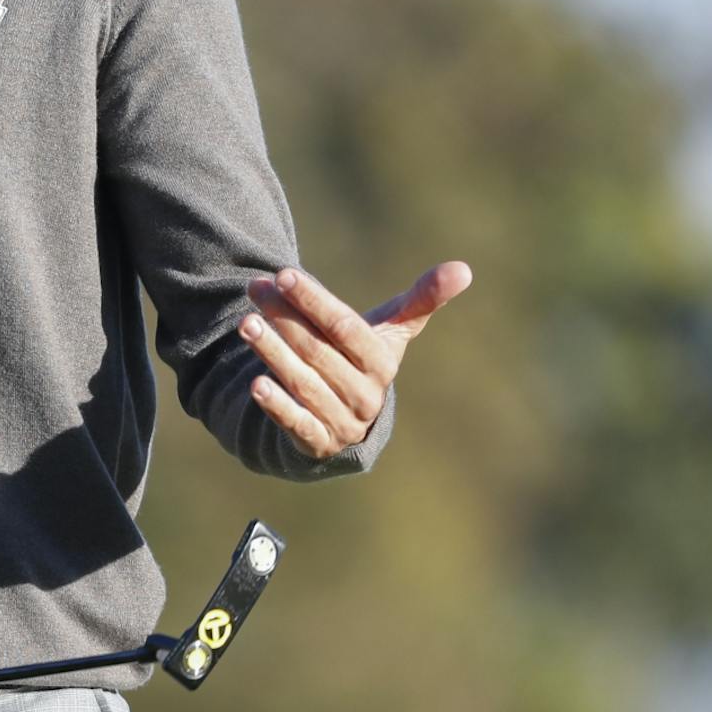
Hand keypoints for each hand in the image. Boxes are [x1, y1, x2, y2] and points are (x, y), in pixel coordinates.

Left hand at [237, 261, 472, 459]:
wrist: (349, 417)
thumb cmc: (363, 360)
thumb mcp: (389, 331)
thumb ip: (421, 300)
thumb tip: (464, 269)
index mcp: (381, 361)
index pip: (345, 327)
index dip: (314, 301)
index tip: (282, 274)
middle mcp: (365, 393)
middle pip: (319, 351)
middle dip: (284, 318)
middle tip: (255, 289)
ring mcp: (342, 420)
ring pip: (304, 383)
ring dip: (273, 353)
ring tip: (246, 324)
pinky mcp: (318, 443)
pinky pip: (297, 424)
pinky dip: (277, 406)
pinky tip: (255, 384)